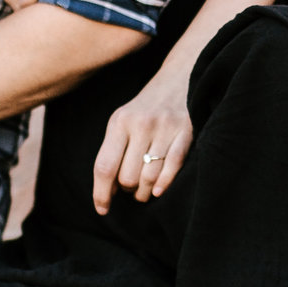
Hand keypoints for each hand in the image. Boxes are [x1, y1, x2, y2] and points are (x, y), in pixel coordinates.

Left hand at [92, 66, 193, 211]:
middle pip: (128, 177)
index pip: (105, 166)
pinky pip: (172, 167)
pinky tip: (159, 190)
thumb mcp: (123, 121)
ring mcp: (164, 128)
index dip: (101, 193)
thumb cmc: (147, 107)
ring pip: (149, 177)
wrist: (180, 76)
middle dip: (129, 190)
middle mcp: (140, 125)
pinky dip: (164, 183)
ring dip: (146, 191)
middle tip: (133, 188)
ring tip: (147, 190)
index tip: (102, 210)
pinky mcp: (186, 132)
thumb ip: (113, 151)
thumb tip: (107, 189)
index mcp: (119, 122)